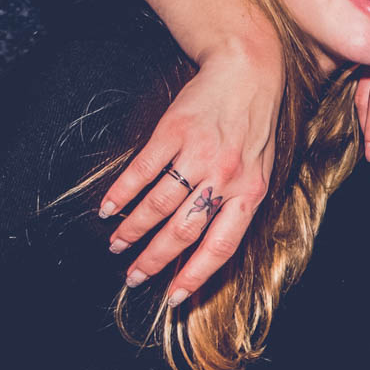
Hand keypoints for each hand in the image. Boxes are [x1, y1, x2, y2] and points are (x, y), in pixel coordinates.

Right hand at [100, 40, 279, 302]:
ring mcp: (197, 155)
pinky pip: (142, 172)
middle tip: (134, 276)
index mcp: (251, 194)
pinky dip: (121, 194)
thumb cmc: (255, 126)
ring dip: (132, 230)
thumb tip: (209, 247)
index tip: (172, 298)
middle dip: (154, 260)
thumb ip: (238, 205)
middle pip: (183, 232)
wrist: (247, 71)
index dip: (195, 276)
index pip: (220, 247)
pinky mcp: (172, 132)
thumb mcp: (261, 170)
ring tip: (117, 245)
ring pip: (158, 205)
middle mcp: (225, 178)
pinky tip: (108, 209)